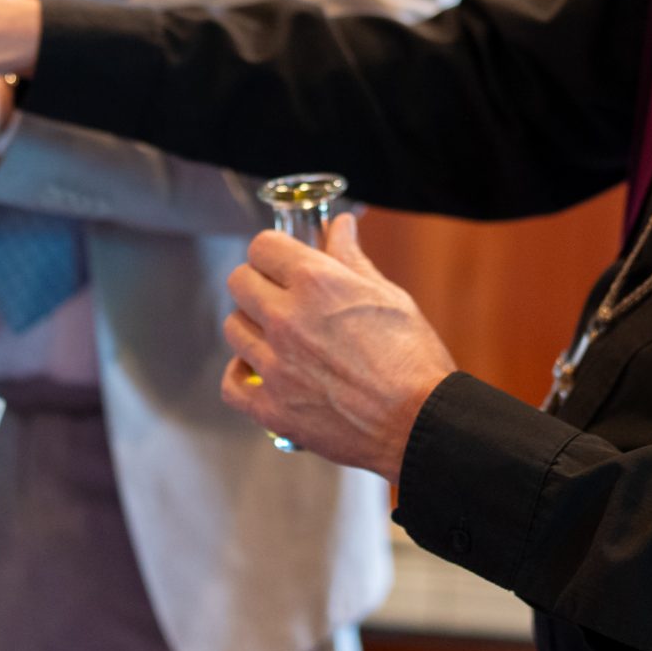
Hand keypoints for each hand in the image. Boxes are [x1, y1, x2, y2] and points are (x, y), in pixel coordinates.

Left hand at [219, 213, 456, 481]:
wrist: (421, 423)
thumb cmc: (412, 359)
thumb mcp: (388, 295)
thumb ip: (352, 258)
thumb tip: (339, 227)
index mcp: (316, 283)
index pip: (262, 246)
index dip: (274, 250)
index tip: (282, 261)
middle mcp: (287, 318)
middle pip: (239, 282)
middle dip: (258, 282)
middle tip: (278, 295)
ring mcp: (275, 366)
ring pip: (234, 328)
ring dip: (251, 327)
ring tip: (276, 336)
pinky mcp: (272, 408)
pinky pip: (231, 384)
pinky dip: (241, 375)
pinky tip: (258, 371)